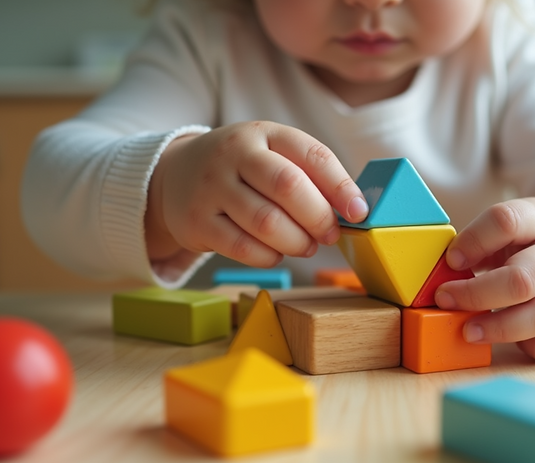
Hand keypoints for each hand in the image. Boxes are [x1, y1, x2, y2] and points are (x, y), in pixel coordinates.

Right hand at [145, 121, 368, 266]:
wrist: (176, 175)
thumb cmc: (242, 169)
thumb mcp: (272, 154)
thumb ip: (309, 175)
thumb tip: (353, 210)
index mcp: (263, 133)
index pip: (313, 155)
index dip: (342, 187)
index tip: (359, 212)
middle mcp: (234, 154)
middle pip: (289, 187)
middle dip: (319, 218)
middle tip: (329, 235)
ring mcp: (211, 187)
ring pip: (267, 222)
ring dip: (297, 242)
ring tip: (305, 245)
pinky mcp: (197, 221)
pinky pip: (243, 248)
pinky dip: (270, 257)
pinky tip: (276, 252)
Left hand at [434, 198, 534, 360]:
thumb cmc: (533, 240)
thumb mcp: (511, 227)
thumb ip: (479, 244)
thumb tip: (441, 273)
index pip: (507, 222)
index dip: (473, 241)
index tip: (451, 259)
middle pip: (523, 279)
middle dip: (478, 295)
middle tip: (446, 299)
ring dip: (500, 328)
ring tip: (469, 331)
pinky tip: (512, 342)